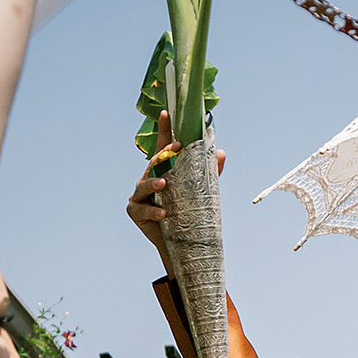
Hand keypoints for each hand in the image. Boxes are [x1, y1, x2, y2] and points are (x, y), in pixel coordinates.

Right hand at [128, 111, 226, 264]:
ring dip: (153, 183)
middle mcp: (148, 179)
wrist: (181, 244)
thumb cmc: (187, 213)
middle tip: (175, 148)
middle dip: (163, 154)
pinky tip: (163, 213)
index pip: (163, 147)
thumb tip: (221, 152)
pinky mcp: (135, 211)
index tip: (167, 113)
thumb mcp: (201, 191)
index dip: (164, 130)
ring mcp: (140, 195)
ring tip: (164, 184)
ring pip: (144, 184)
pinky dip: (152, 210)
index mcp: (163, 171)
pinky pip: (142, 208)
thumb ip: (210, 172)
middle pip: (154, 162)